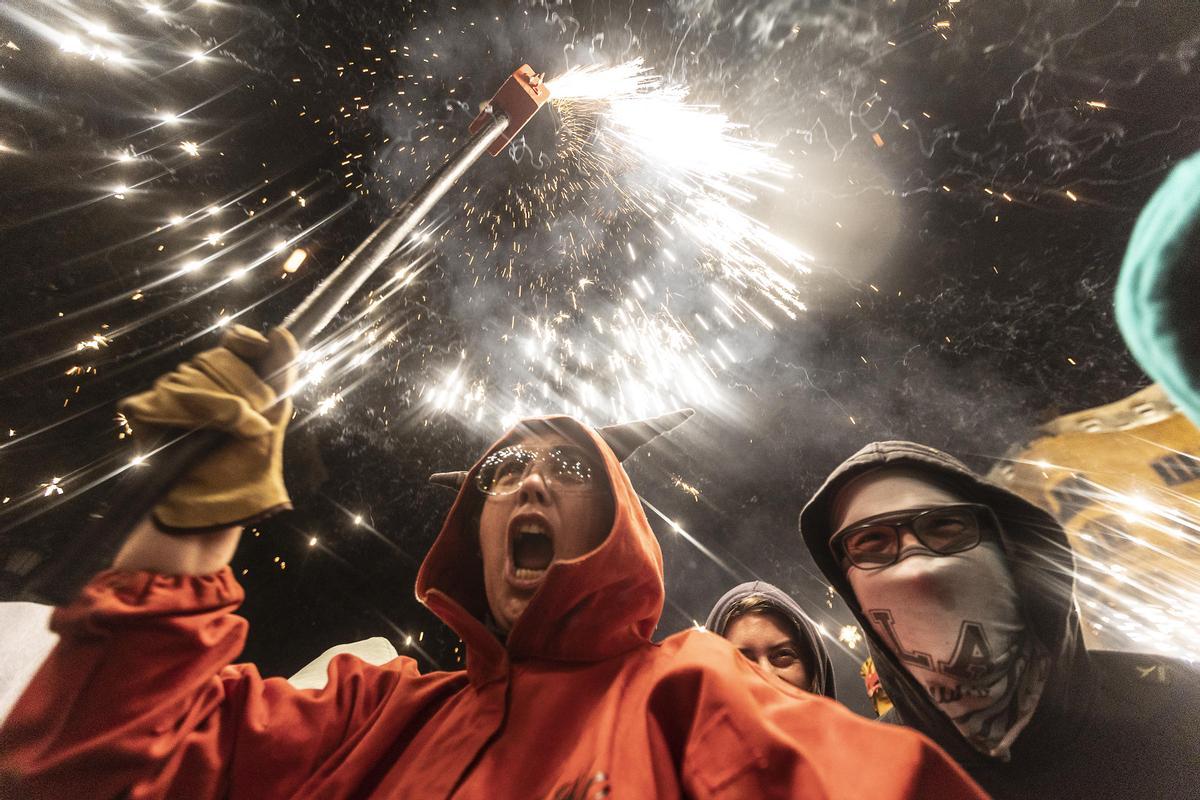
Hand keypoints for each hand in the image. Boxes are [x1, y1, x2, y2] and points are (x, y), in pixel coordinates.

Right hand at [119, 325, 298, 530]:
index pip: (233, 343)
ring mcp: (168, 395)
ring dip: (222, 409)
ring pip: (194, 378)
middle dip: (244, 392)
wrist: (214, 510)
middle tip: (254, 425)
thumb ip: (280, 373)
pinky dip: (188, 414)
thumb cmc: (244, 468)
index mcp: (226, 380)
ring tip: (233, 435)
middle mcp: (194, 382)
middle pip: (216, 360)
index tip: (260, 353)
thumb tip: (282, 331)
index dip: (247, 344)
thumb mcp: (273, 419)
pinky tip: (195, 435)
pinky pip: (167, 397)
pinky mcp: (144, 411)